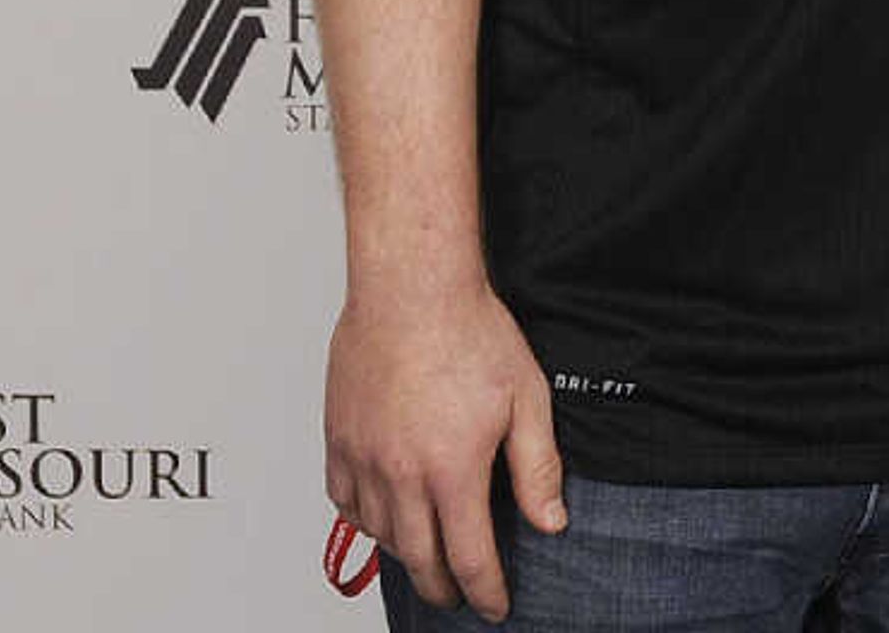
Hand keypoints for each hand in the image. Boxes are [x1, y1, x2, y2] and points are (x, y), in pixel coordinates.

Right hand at [325, 277, 567, 620]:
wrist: (412, 287)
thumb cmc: (470, 332)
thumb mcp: (527, 400)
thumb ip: (538, 469)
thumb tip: (549, 522)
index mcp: (452, 470)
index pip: (469, 557)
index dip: (485, 590)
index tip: (494, 606)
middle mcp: (401, 474)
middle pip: (419, 558)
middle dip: (443, 588)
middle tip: (459, 596)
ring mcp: (363, 458)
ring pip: (378, 534)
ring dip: (406, 554)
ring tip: (428, 555)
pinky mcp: (338, 439)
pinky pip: (343, 500)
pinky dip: (364, 520)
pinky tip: (382, 517)